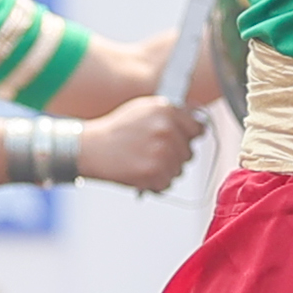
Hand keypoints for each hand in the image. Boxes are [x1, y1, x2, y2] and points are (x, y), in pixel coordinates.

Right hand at [73, 99, 200, 195]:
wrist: (92, 148)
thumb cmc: (118, 129)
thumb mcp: (145, 109)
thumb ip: (174, 114)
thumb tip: (201, 124)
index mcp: (167, 110)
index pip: (198, 129)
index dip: (187, 137)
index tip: (176, 141)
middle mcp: (167, 129)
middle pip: (189, 153)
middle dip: (174, 156)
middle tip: (150, 153)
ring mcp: (162, 151)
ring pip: (179, 170)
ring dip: (164, 170)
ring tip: (142, 161)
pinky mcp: (154, 172)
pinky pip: (167, 183)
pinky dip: (155, 182)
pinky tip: (139, 171)